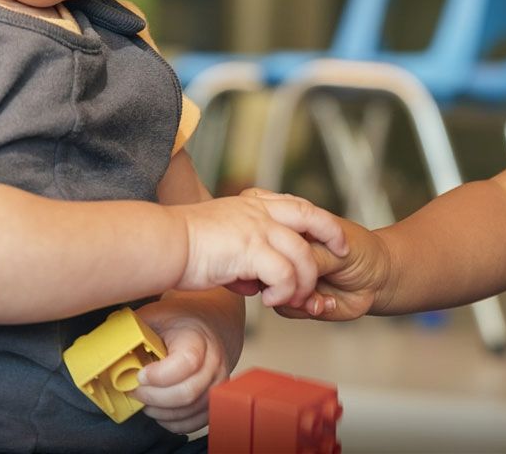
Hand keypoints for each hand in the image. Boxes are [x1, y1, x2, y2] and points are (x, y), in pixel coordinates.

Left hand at [130, 300, 230, 434]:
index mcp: (198, 337)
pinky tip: (160, 408)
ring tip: (145, 399)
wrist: (210, 324)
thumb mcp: (157, 314)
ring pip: (189, 411)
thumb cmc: (179, 321)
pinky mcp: (215, 399)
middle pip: (186, 393)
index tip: (140, 374)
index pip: (186, 363)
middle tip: (136, 390)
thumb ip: (133, 327)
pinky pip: (194, 423)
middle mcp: (214, 360)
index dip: (159, 375)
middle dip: (153, 397)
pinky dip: (172, 422)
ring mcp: (217, 382)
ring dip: (160, 411)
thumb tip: (105, 343)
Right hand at [173, 191, 347, 308]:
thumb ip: (241, 249)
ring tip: (295, 297)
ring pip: (301, 253)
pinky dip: (284, 290)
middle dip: (332, 233)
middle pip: (310, 216)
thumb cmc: (182, 245)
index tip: (330, 232)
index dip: (316, 218)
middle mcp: (259, 211)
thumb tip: (251, 279)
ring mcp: (257, 228)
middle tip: (342, 251)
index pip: (295, 205)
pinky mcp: (251, 249)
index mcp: (252, 204)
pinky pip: (283, 274)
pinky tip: (271, 301)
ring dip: (304, 279)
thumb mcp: (220, 236)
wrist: (163, 243)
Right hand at [277, 218, 390, 321]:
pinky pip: (286, 308)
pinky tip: (324, 304)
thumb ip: (311, 256)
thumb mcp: (338, 250)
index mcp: (298, 230)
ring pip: (275, 289)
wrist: (380, 279)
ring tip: (319, 299)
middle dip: (287, 279)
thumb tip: (284, 266)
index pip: (274, 237)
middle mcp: (290, 253)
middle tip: (308, 285)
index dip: (280, 250)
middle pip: (270, 266)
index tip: (297, 258)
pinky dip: (304, 309)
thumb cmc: (363, 252)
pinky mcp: (298, 299)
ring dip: (297, 299)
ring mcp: (293, 276)